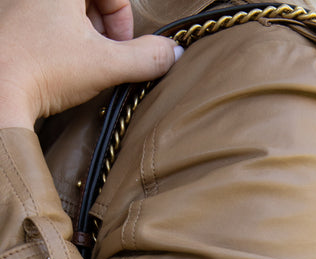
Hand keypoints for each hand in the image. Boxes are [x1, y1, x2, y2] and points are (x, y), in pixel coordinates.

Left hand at [0, 0, 180, 128]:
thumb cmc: (42, 70)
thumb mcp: (105, 65)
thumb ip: (146, 58)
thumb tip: (173, 53)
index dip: (122, 21)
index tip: (119, 49)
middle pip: (88, 0)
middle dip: (101, 30)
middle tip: (99, 59)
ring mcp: (19, 5)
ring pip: (65, 13)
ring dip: (80, 38)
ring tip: (75, 66)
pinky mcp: (8, 24)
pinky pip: (42, 24)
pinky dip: (56, 43)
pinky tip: (53, 68)